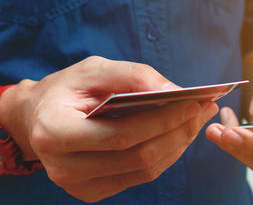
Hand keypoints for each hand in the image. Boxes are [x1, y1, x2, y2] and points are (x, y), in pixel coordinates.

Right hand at [0, 56, 217, 201]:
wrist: (38, 117)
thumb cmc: (66, 89)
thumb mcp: (94, 69)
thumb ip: (133, 76)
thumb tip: (176, 92)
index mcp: (56, 132)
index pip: (122, 134)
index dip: (163, 120)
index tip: (195, 102)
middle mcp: (64, 166)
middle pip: (139, 156)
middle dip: (179, 132)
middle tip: (205, 109)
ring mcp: (78, 185)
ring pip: (145, 170)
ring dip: (178, 144)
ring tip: (198, 119)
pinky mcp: (92, 191)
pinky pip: (140, 176)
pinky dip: (166, 154)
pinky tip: (178, 134)